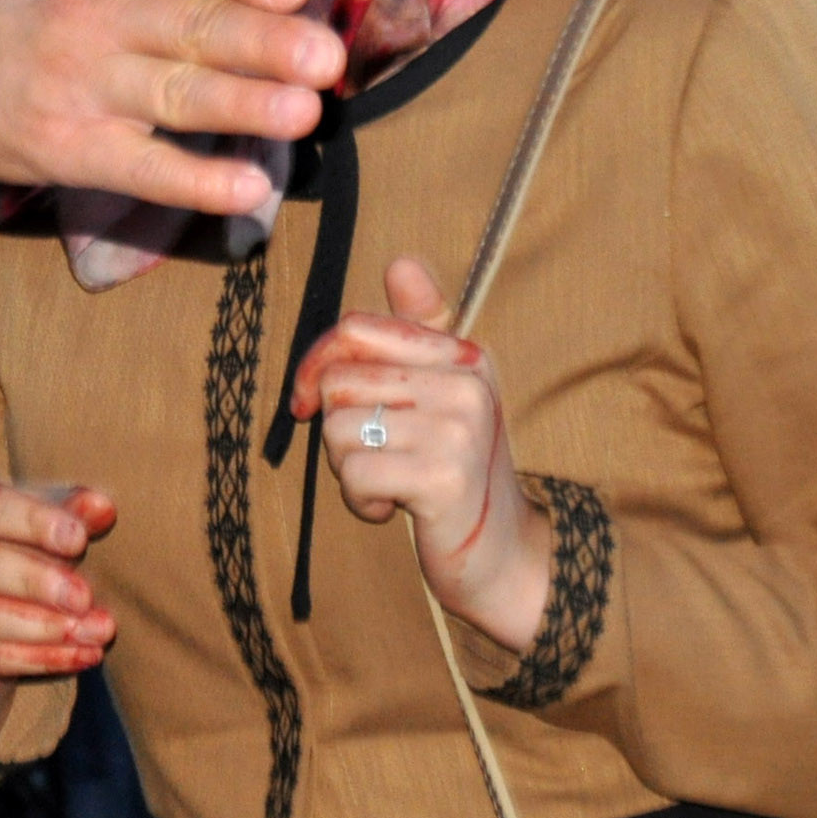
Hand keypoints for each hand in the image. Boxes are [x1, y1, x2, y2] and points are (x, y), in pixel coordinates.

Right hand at [0, 0, 343, 215]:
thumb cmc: (25, 0)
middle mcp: (89, 11)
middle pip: (190, 27)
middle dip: (264, 44)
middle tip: (326, 57)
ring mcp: (76, 83)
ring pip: (178, 96)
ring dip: (248, 106)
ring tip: (306, 112)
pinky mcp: (64, 148)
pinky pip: (144, 169)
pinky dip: (199, 180)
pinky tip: (249, 187)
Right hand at [0, 473, 117, 725]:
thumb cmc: (24, 531)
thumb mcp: (44, 512)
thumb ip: (72, 509)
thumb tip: (103, 508)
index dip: (32, 521)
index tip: (79, 537)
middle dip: (34, 582)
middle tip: (84, 597)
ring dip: (44, 628)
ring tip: (98, 631)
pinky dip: (41, 658)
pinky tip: (85, 654)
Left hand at [288, 258, 552, 653]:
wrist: (505, 556)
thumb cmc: (456, 470)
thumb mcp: (442, 395)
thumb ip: (419, 331)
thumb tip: (402, 262)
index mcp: (462, 354)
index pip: (355, 327)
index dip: (317, 363)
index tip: (311, 401)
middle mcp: (464, 381)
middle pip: (338, 380)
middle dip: (338, 428)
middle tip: (374, 456)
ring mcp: (457, 429)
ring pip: (340, 429)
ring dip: (348, 468)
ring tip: (389, 482)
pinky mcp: (443, 478)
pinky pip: (355, 473)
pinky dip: (360, 500)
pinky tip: (391, 509)